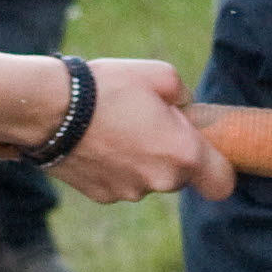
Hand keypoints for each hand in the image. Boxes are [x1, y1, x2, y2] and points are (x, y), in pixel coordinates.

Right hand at [47, 58, 236, 204]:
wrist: (49, 110)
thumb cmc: (107, 88)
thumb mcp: (160, 74)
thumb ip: (185, 97)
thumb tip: (185, 110)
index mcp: (183, 154)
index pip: (222, 184)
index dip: (218, 169)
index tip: (206, 151)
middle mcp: (160, 181)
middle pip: (180, 177)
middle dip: (171, 154)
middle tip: (148, 123)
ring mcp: (128, 193)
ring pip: (148, 179)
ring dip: (141, 160)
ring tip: (116, 128)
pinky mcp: (101, 196)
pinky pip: (119, 183)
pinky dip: (114, 167)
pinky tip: (97, 142)